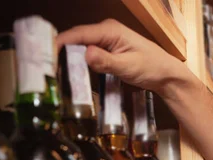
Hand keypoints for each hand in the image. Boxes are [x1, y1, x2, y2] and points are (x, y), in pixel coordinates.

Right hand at [56, 19, 195, 97]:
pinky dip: (79, 61)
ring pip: (81, 46)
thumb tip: (85, 54)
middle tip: (45, 68)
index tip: (44, 57)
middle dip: (59, 51)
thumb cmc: (152, 68)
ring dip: (68, 57)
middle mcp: (106, 31)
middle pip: (75, 39)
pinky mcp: (109, 50)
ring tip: (52, 70)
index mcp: (109, 30)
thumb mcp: (128, 67)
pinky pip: (89, 53)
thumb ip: (106, 61)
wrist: (168, 76)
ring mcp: (107, 40)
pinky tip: (71, 71)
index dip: (58, 44)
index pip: (77, 34)